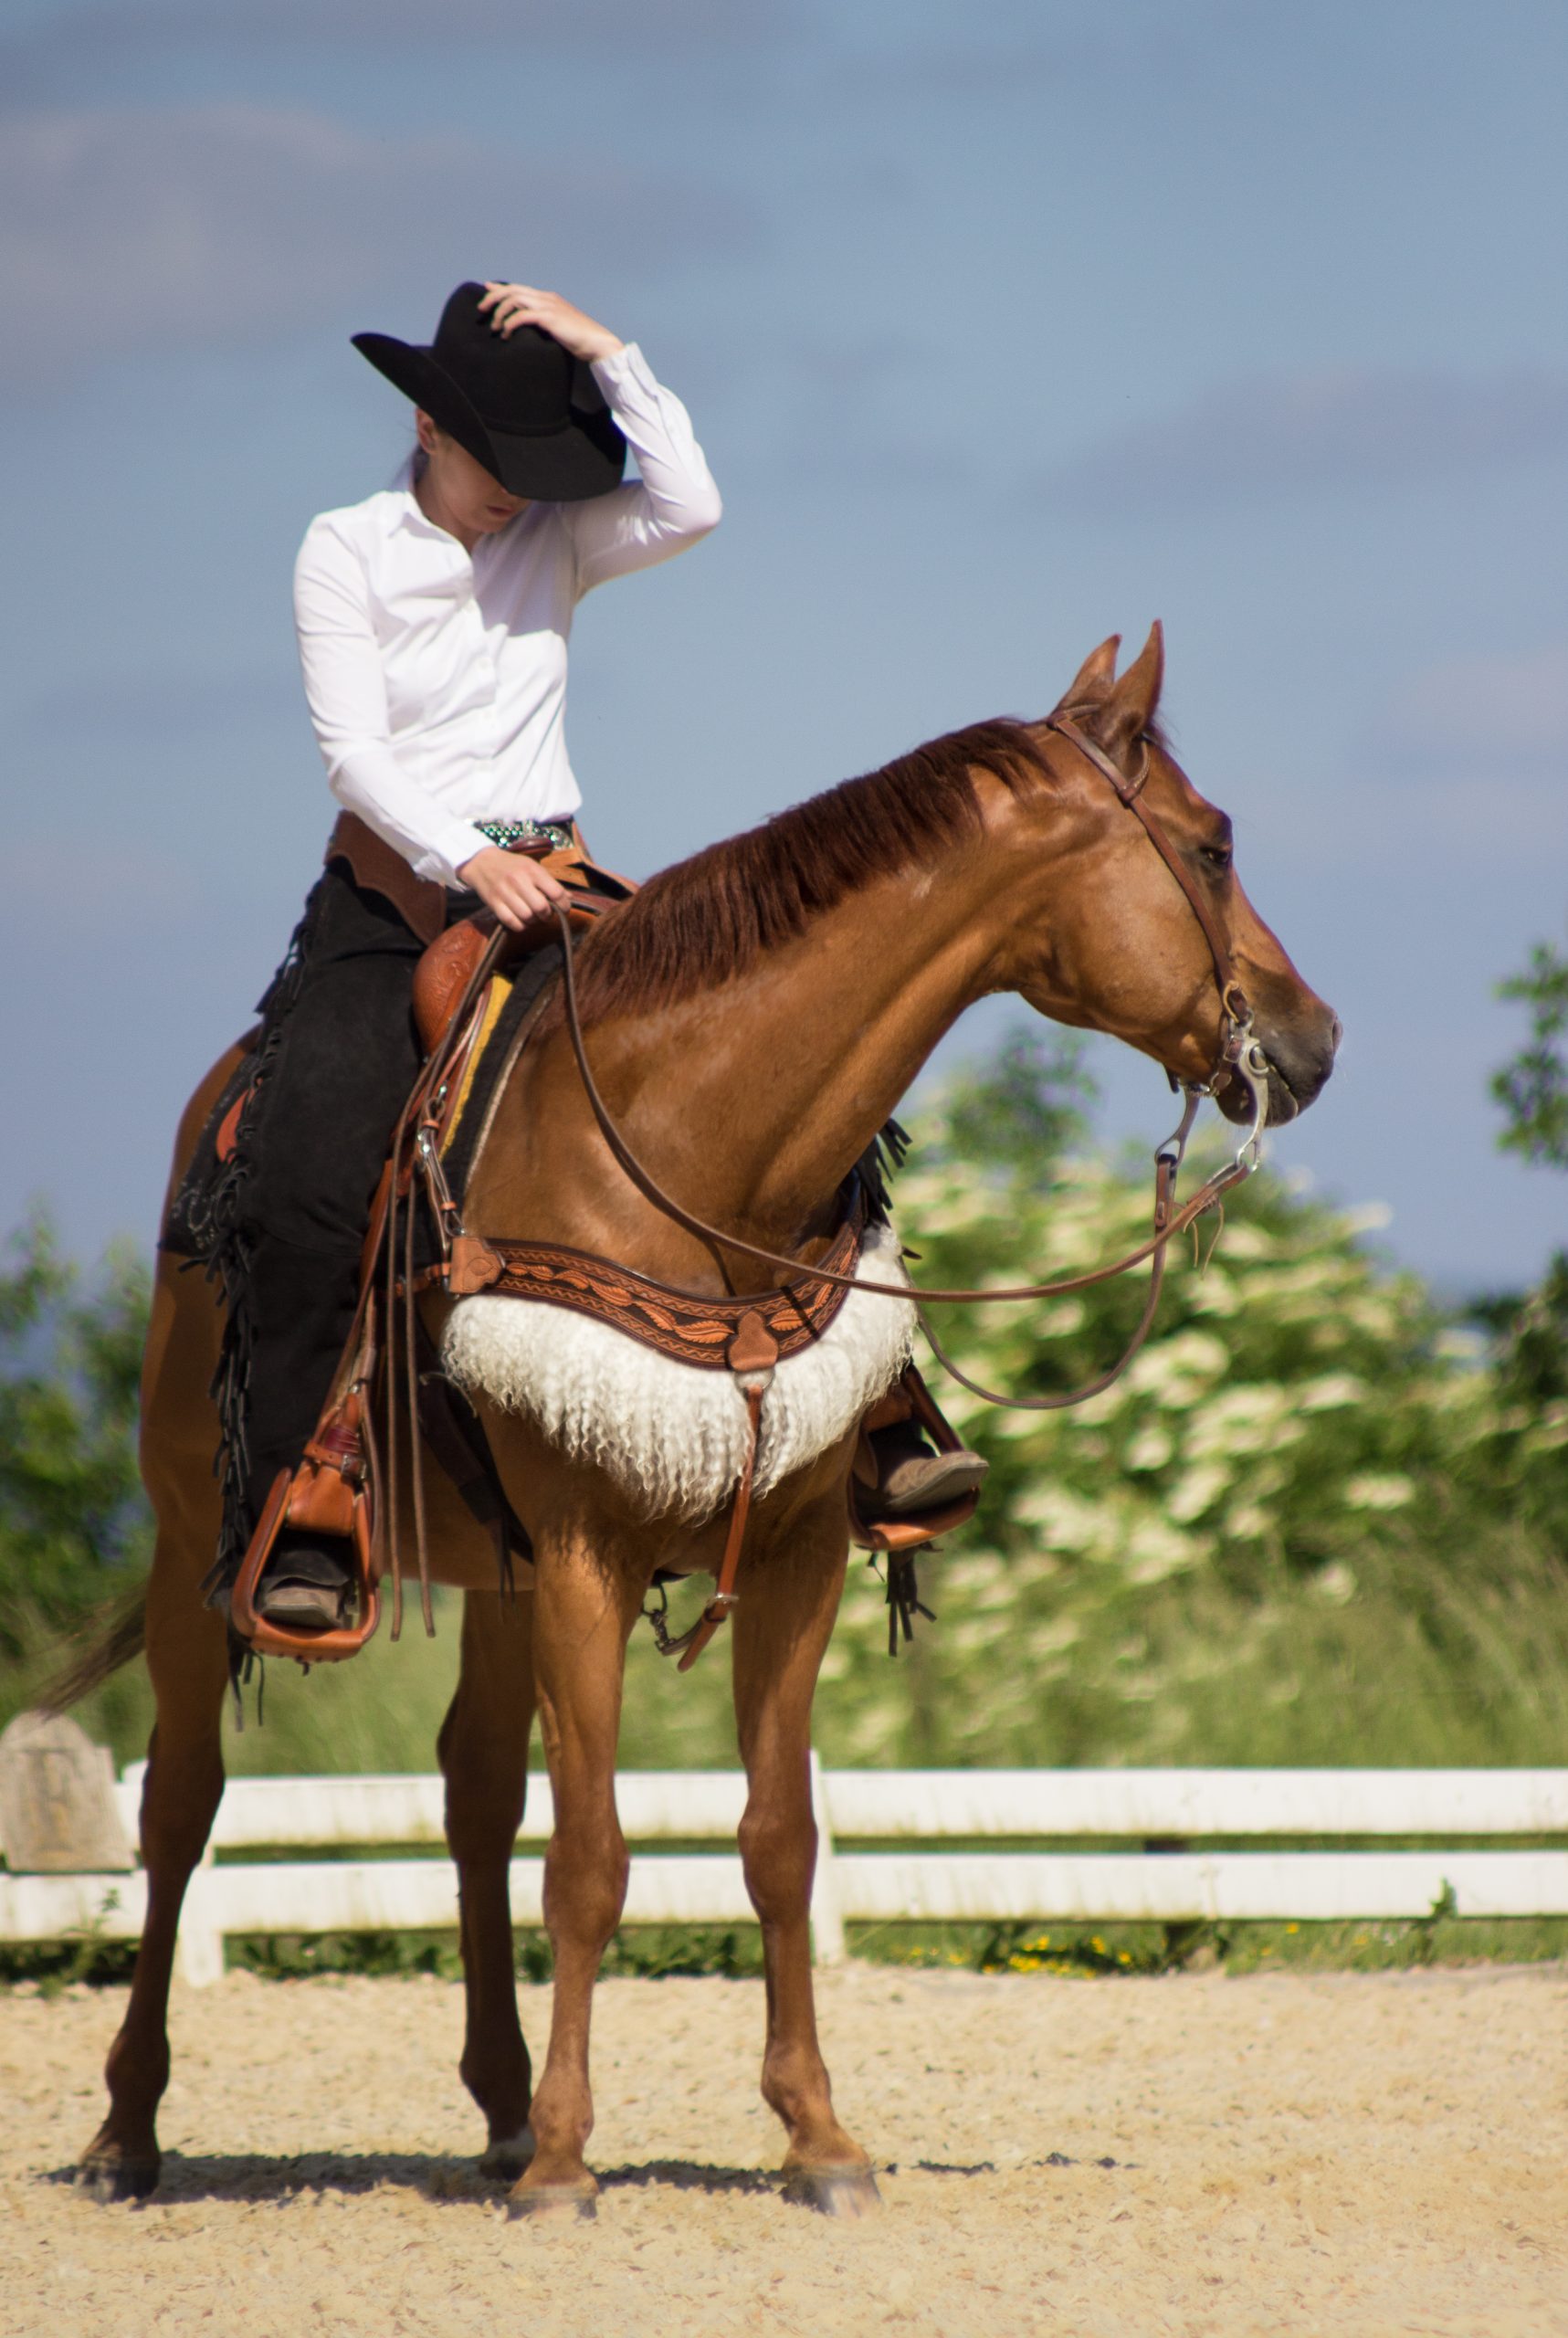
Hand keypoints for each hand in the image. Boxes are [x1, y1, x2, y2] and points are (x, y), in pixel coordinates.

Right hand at [456, 845, 570, 933]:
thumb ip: (551, 882)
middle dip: (548, 915)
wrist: (482, 862)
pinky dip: (520, 926)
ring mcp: (504, 892)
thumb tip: (570, 898)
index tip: (564, 908)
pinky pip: (512, 922)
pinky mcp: (493, 903)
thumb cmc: (513, 866)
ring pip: (527, 917)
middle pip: (541, 907)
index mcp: (532, 870)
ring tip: (533, 917)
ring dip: (534, 921)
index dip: (564, 905)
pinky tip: (522, 920)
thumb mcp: (533, 867)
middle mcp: (518, 880)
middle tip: (546, 914)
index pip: (556, 892)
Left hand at [478, 282, 622, 363]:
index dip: (500, 288)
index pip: (519, 288)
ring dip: (500, 312)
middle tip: (481, 310)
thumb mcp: (558, 328)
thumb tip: (530, 329)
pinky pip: (522, 315)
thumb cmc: (579, 340)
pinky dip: (510, 323)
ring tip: (494, 327)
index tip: (486, 290)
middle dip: (493, 297)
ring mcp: (548, 306)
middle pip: (512, 289)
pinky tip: (506, 334)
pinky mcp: (549, 317)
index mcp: (548, 298)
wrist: (597, 342)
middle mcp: (546, 298)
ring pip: (514, 299)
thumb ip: (544, 323)